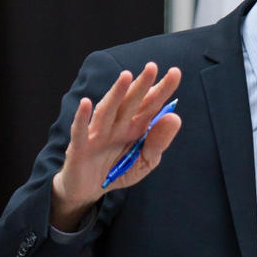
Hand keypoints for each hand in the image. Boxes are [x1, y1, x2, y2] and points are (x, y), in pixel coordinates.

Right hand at [51, 63, 182, 230]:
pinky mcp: (80, 147)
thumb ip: (158, 143)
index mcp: (135, 127)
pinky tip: (86, 103)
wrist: (89, 190)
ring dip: (116, 93)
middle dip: (142, 85)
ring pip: (107, 111)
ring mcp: (97, 134)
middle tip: (152, 67)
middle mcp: (117, 125)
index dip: (162, 89)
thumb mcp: (145, 162)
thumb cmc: (117, 171)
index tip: (176, 72)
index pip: (150, 104)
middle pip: (131, 102)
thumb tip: (175, 117)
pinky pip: (80, 131)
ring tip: (126, 76)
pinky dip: (82, 118)